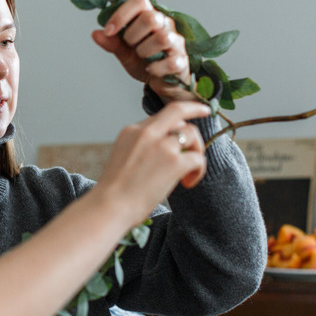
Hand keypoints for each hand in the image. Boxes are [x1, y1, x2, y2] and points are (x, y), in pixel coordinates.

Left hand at [91, 0, 195, 101]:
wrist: (162, 83)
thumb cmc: (145, 62)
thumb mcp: (124, 53)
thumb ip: (112, 44)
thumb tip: (95, 34)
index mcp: (150, 17)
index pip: (139, 0)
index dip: (121, 14)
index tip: (109, 31)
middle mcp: (166, 25)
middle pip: (151, 18)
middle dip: (132, 35)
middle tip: (130, 46)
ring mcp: (177, 42)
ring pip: (162, 38)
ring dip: (144, 50)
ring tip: (142, 57)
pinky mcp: (182, 61)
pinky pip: (171, 61)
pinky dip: (156, 68)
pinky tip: (150, 69)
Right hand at [98, 101, 209, 216]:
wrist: (109, 206)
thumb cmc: (114, 191)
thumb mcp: (122, 157)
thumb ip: (141, 147)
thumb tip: (164, 151)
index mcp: (131, 131)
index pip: (160, 117)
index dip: (176, 118)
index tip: (189, 111)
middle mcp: (147, 133)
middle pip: (177, 111)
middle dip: (195, 109)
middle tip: (206, 112)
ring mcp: (162, 146)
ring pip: (192, 133)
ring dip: (197, 149)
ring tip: (189, 170)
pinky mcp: (174, 163)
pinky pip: (198, 158)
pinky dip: (198, 170)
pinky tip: (188, 182)